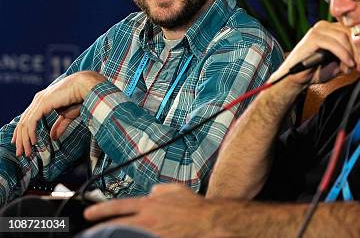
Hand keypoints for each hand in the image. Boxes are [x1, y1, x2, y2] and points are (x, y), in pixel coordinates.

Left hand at [11, 71, 104, 156]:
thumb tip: (53, 138)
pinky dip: (30, 133)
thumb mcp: (68, 115)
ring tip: (27, 152)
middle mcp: (38, 100)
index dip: (23, 133)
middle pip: (23, 122)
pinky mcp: (42, 103)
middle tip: (21, 153)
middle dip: (20, 139)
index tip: (23, 145)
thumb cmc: (80, 98)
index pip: (27, 119)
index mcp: (43, 100)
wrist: (86, 86)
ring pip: (25, 123)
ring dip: (24, 140)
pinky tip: (33, 142)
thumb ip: (59, 126)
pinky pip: (31, 122)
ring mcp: (39, 101)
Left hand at [84, 184, 224, 237]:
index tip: (88, 213)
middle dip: (100, 229)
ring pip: (126, 235)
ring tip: (107, 237)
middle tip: (90, 232)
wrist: (207, 222)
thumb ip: (160, 189)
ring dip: (117, 235)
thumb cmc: (194, 207)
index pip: (118, 206)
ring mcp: (151, 233)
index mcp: (149, 205)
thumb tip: (151, 192)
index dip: (101, 210)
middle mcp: (147, 219)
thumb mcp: (176, 189)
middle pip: (116, 225)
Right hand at [270, 21, 356, 87]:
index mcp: (330, 29)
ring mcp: (317, 30)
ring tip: (350, 67)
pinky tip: (347, 64)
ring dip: (350, 54)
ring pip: (343, 37)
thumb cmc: (315, 70)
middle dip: (357, 50)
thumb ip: (350, 56)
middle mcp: (324, 26)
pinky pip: (334, 43)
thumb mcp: (338, 63)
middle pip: (349, 32)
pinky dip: (343, 54)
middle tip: (359, 66)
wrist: (295, 78)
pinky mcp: (313, 38)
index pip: (352, 30)